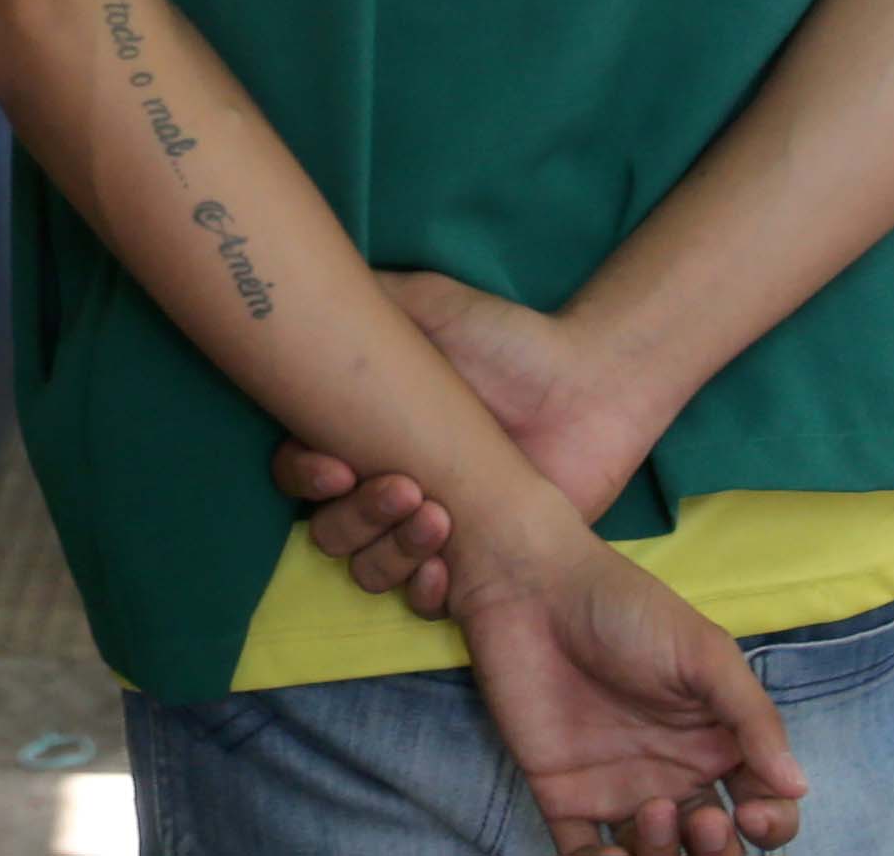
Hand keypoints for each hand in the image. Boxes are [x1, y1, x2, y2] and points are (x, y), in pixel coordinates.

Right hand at [273, 274, 675, 615]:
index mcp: (367, 433)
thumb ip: (372, 300)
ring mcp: (429, 531)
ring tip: (440, 518)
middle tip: (405, 488)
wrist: (590, 388)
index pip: (303, 469)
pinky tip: (446, 569)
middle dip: (354, 517)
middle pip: (330, 528)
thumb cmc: (510, 344)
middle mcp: (387, 485)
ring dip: (388, 552)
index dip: (305, 476)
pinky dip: (424, 591)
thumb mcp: (435, 308)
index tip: (336, 468)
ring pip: (368, 567)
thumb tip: (305, 291)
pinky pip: (425, 602)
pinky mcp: (474, 568)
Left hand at [453, 516, 806, 853]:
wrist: (531, 588)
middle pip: (715, 847)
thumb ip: (752, 716)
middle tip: (702, 823)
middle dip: (719, 853)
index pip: (764, 807)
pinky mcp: (565, 799)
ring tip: (653, 813)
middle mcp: (675, 777)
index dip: (770, 825)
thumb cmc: (627, 609)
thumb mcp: (704, 652)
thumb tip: (798, 786)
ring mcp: (621, 792)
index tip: (752, 814)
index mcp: (718, 743)